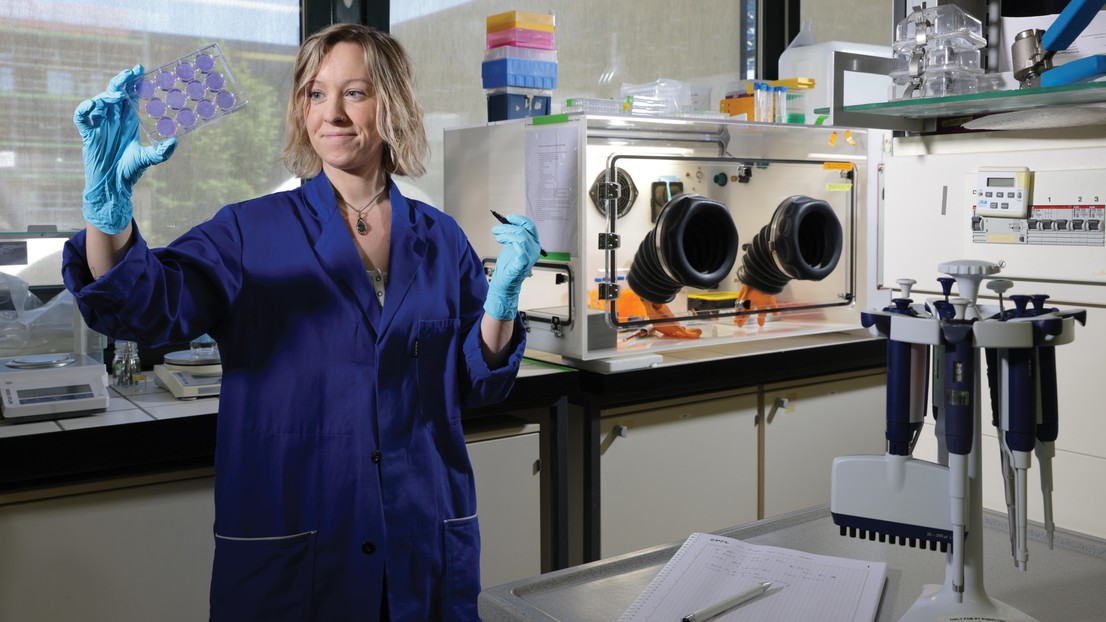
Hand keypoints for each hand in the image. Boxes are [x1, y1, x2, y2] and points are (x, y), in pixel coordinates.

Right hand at [74, 65, 176, 234]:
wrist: (113, 185)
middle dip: (121, 81)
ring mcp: (101, 125)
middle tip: (130, 73)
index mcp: (129, 121)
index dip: (134, 83)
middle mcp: (114, 120)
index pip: (131, 96)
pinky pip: (82, 117)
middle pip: (115, 93)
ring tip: (116, 95)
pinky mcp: (89, 134)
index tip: (140, 70)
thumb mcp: (148, 159)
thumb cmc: (130, 171)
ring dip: (107, 95)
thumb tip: (174, 141)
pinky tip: (92, 105)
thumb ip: (161, 152)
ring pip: (99, 101)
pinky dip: (84, 109)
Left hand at [484, 213, 540, 320]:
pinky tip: (503, 242)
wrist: (505, 282)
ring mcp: (530, 257)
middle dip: (507, 227)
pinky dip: (512, 244)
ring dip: (506, 234)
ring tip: (497, 237)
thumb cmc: (508, 265)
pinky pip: (521, 252)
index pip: (530, 226)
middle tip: (496, 229)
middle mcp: (535, 249)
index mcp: (533, 243)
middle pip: (523, 231)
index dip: (519, 220)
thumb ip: (512, 235)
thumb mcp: (511, 245)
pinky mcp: (523, 265)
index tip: (508, 217)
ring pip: (520, 238)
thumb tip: (505, 223)